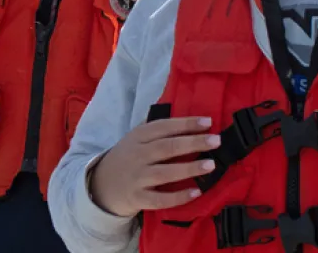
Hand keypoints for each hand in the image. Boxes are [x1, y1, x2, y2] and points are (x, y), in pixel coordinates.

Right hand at [89, 116, 218, 217]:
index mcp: (138, 137)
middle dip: (193, 143)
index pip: (164, 127)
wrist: (101, 185)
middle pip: (167, 148)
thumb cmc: (126, 158)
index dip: (186, 124)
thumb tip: (187, 119)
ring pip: (165, 172)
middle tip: (216, 141)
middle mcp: (137, 155)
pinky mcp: (138, 198)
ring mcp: (137, 178)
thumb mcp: (134, 138)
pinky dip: (178, 197)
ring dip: (189, 168)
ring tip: (211, 165)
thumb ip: (155, 129)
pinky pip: (160, 199)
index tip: (208, 122)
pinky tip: (196, 192)